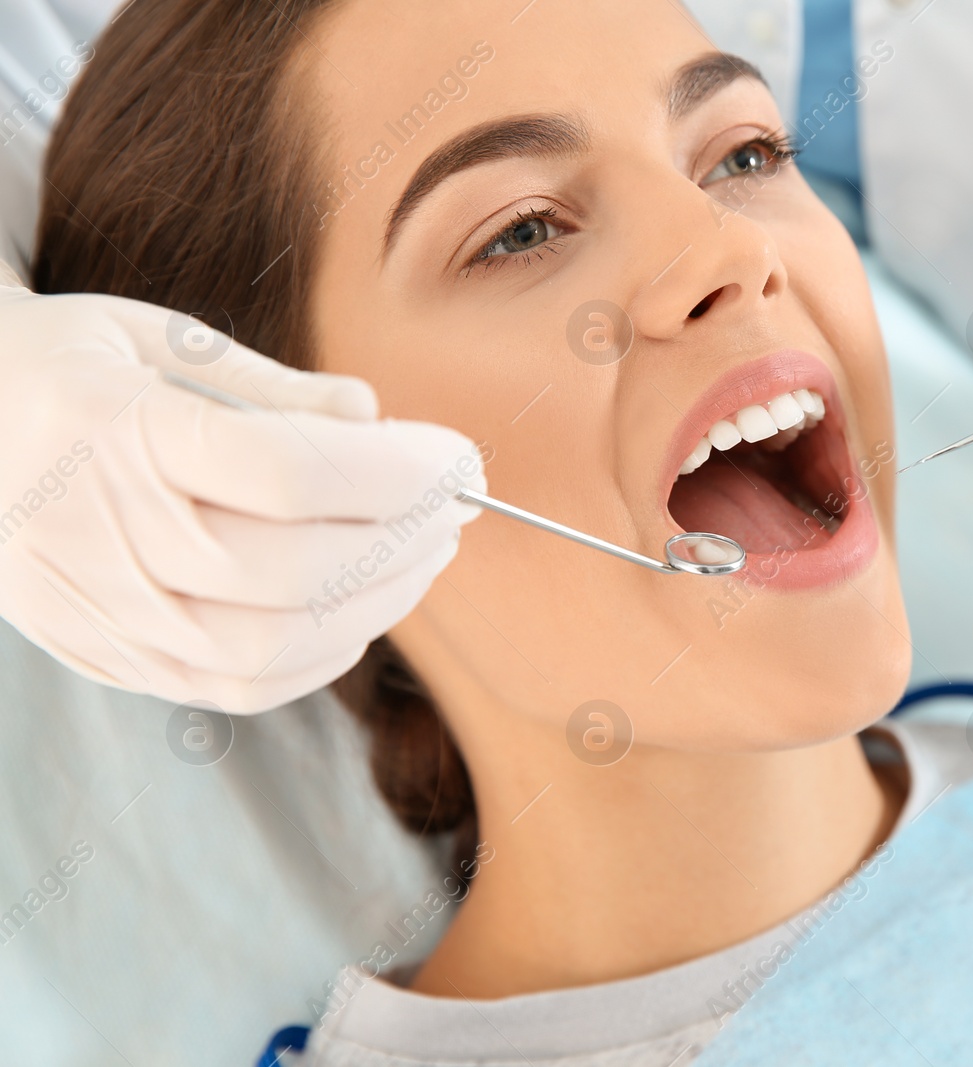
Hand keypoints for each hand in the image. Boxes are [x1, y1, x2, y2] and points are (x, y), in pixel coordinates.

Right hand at [0, 283, 483, 711]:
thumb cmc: (61, 370)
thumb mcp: (151, 335)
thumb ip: (268, 386)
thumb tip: (372, 417)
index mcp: (119, 431)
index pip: (292, 473)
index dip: (399, 471)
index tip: (459, 455)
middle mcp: (107, 534)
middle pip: (298, 567)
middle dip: (406, 538)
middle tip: (456, 503)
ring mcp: (106, 610)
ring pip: (275, 643)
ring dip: (380, 602)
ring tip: (424, 552)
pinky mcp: (114, 656)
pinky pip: (241, 685)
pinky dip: (323, 655)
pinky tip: (361, 608)